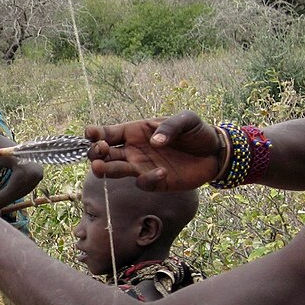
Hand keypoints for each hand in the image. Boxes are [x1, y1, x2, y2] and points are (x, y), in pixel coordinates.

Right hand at [86, 111, 223, 191]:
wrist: (214, 153)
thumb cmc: (197, 132)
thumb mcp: (187, 120)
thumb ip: (170, 127)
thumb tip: (155, 141)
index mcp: (135, 132)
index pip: (109, 133)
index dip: (96, 133)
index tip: (90, 134)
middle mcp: (133, 150)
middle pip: (105, 153)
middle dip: (96, 153)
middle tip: (99, 152)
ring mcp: (141, 167)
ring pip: (116, 170)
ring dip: (106, 170)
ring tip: (99, 168)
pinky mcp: (154, 182)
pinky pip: (143, 183)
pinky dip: (148, 179)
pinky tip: (161, 172)